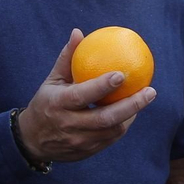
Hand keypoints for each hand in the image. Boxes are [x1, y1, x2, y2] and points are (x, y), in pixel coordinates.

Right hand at [16, 30, 156, 164]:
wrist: (33, 141)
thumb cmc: (45, 103)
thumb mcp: (52, 80)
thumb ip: (67, 59)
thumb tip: (79, 32)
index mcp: (58, 104)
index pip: (82, 95)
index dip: (102, 86)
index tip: (122, 73)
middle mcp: (69, 125)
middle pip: (105, 118)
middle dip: (131, 105)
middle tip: (150, 91)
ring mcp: (79, 141)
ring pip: (112, 130)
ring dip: (132, 114)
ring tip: (145, 98)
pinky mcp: (87, 151)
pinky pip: (111, 138)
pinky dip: (123, 124)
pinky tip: (133, 111)